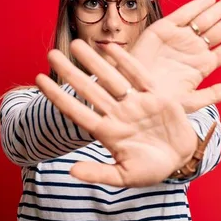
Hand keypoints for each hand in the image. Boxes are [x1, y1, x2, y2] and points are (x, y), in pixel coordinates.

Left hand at [35, 40, 198, 187]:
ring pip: (110, 78)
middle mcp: (118, 114)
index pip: (77, 111)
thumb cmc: (151, 170)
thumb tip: (71, 171)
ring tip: (75, 43)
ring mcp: (136, 103)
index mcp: (107, 132)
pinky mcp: (156, 96)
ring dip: (93, 61)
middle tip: (51, 53)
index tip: (39, 81)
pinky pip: (138, 75)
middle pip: (89, 90)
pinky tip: (109, 47)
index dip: (58, 96)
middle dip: (70, 72)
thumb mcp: (124, 176)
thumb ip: (98, 172)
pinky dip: (125, 60)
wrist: (181, 160)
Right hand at [128, 0, 220, 112]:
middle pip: (220, 30)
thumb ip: (211, 95)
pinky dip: (196, 6)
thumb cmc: (157, 101)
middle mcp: (193, 50)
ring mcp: (179, 39)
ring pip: (205, 20)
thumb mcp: (187, 102)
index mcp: (202, 66)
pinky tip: (210, 0)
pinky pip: (183, 15)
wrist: (130, 92)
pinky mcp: (163, 30)